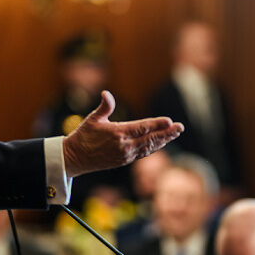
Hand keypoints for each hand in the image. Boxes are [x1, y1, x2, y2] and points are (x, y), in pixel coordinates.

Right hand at [63, 91, 183, 177]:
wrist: (75, 158)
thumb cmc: (83, 136)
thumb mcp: (92, 119)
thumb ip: (104, 107)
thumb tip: (106, 93)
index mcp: (117, 133)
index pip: (142, 128)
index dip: (157, 124)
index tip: (169, 121)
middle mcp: (124, 146)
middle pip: (150, 139)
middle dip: (166, 133)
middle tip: (180, 127)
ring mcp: (125, 155)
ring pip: (148, 148)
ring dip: (163, 141)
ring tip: (174, 134)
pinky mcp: (124, 161)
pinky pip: (143, 153)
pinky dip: (153, 147)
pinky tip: (160, 142)